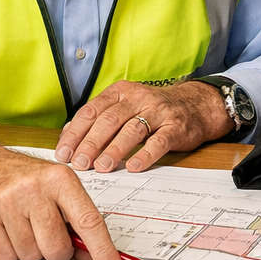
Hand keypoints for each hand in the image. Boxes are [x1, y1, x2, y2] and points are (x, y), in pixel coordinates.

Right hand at [0, 138, 123, 259]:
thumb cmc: (29, 182)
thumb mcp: (59, 190)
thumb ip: (78, 221)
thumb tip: (92, 258)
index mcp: (60, 179)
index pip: (88, 221)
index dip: (102, 251)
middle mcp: (33, 187)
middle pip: (57, 248)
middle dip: (56, 251)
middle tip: (46, 234)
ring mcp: (6, 200)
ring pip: (30, 256)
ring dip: (30, 250)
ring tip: (23, 226)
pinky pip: (5, 257)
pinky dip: (9, 252)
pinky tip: (6, 230)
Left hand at [54, 80, 230, 172]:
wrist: (196, 104)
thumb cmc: (153, 110)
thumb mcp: (125, 107)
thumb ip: (99, 119)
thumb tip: (68, 137)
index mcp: (120, 93)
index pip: (91, 111)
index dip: (76, 132)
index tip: (64, 152)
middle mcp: (138, 98)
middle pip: (109, 120)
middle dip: (91, 143)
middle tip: (80, 163)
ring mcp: (158, 111)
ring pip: (132, 129)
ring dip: (115, 149)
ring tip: (102, 166)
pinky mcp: (176, 126)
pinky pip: (159, 140)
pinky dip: (146, 154)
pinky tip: (134, 166)